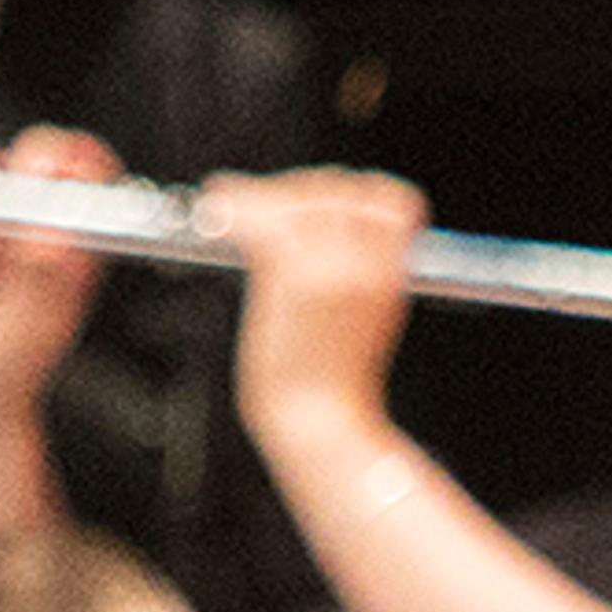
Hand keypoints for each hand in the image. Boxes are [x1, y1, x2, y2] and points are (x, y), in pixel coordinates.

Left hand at [200, 167, 425, 464]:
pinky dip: (233, 208)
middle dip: (296, 196)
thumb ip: (350, 260)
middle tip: (256, 211)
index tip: (316, 212)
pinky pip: (258, 216)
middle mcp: (369, 260)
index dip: (350, 198)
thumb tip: (308, 213)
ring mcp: (332, 262)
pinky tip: (214, 213)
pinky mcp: (290, 270)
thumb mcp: (363, 312)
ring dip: (261, 200)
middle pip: (335, 188)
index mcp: (397, 271)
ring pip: (296, 197)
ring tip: (229, 212)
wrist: (320, 423)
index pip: (387, 199)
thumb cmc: (334, 381)